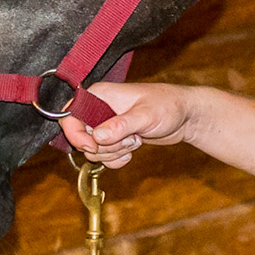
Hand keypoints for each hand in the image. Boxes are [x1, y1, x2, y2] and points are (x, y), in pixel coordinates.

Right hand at [60, 82, 194, 168]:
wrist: (185, 116)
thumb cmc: (168, 105)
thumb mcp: (146, 115)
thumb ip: (121, 125)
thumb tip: (96, 137)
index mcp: (99, 95)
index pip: (69, 114)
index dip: (75, 133)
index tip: (94, 145)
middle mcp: (98, 109)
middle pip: (80, 137)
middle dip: (104, 146)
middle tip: (129, 138)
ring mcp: (105, 125)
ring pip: (92, 150)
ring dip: (113, 152)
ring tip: (135, 140)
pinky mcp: (114, 139)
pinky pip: (103, 157)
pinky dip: (116, 159)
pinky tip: (133, 152)